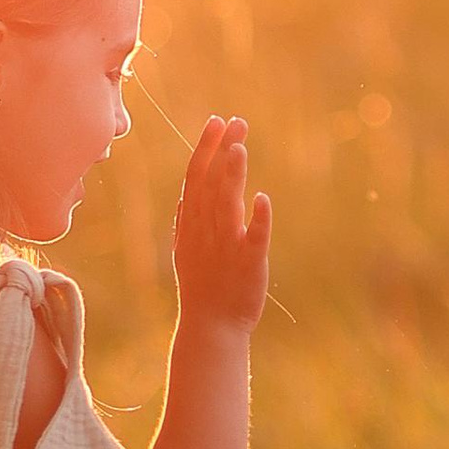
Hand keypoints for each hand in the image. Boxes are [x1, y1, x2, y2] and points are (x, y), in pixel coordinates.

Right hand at [171, 115, 272, 331]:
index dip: (206, 148)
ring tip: (241, 149)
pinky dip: (258, 219)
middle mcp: (206, 231)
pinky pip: (253, 239)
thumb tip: (185, 196)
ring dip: (232, 177)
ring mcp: (226, 247)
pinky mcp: (249, 264)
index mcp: (192, 224)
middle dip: (222, 151)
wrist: (212, 327)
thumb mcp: (186, 251)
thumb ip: (186, 222)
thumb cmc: (202, 287)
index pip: (196, 177)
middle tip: (237, 122)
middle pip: (212, 184)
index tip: (217, 121)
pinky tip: (262, 198)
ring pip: (227, 206)